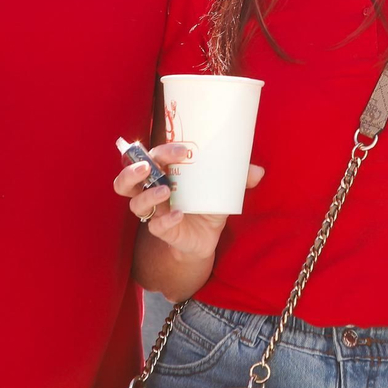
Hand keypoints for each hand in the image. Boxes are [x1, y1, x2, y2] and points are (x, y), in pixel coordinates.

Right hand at [114, 142, 264, 261]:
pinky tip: (179, 215)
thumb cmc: (208, 203)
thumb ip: (238, 177)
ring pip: (134, 202)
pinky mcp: (161, 230)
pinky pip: (155, 226)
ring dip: (147, 194)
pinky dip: (166, 220)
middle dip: (133, 169)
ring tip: (165, 190)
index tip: (183, 149)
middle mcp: (151, 190)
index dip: (161, 149)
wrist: (207, 238)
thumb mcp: (223, 188)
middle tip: (149, 166)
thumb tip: (259, 171)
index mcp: (163, 172)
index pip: (150, 155)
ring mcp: (154, 212)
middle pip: (127, 177)